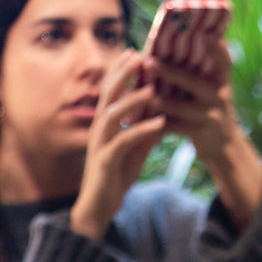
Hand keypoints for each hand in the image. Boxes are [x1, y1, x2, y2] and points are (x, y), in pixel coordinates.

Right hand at [71, 49, 168, 240]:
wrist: (99, 208)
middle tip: (141, 56)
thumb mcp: (135, 153)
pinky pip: (124, 141)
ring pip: (113, 114)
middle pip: (107, 94)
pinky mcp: (105, 161)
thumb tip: (163, 118)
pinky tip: (160, 124)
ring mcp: (100, 144)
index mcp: (105, 125)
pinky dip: (142, 130)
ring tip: (153, 89)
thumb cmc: (115, 179)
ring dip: (133, 100)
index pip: (111, 91)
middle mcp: (99, 129)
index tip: (136, 53)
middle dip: (123, 74)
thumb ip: (145, 135)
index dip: (121, 71)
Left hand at [145, 42, 261, 230]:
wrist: (227, 151)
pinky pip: (174, 127)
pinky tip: (138, 118)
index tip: (206, 34)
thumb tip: (180, 50)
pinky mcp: (200, 134)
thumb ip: (204, 74)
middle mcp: (219, 98)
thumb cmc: (214, 114)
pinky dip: (156, 123)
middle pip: (192, 82)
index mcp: (222, 84)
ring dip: (158, 99)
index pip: (222, 62)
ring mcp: (211, 117)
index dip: (216, 49)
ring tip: (140, 92)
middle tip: (147, 61)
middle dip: (169, 72)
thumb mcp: (217, 93)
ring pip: (180, 106)